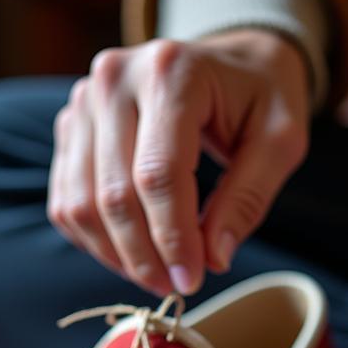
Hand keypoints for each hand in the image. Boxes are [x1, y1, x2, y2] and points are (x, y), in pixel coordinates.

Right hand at [47, 30, 310, 294]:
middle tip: (176, 287)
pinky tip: (131, 255)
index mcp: (172, 71)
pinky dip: (95, 238)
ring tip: (156, 277)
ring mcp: (85, 100)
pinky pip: (66, 198)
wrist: (234, 60)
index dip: (173, 238)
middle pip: (115, 193)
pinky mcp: (71, 125)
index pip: (159, 174)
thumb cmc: (262, 99)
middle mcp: (116, 77)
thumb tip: (213, 260)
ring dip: (117, 254)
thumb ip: (247, 198)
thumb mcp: (280, 142)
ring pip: (82, 202)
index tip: (192, 280)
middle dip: (145, 255)